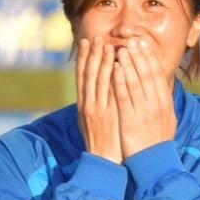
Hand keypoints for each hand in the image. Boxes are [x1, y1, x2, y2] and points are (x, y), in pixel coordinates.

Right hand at [76, 38, 120, 161]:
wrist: (102, 162)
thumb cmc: (101, 141)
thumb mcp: (92, 120)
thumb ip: (95, 103)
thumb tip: (98, 88)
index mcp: (83, 104)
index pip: (82, 76)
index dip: (84, 58)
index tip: (86, 42)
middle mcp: (88, 105)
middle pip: (89, 75)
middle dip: (93, 54)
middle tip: (97, 37)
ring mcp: (98, 110)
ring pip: (99, 81)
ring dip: (103, 62)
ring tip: (108, 46)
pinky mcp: (108, 116)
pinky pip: (110, 94)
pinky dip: (112, 80)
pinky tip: (117, 67)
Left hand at [112, 37, 178, 157]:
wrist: (155, 164)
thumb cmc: (158, 143)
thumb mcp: (167, 120)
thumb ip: (163, 103)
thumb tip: (161, 88)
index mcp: (164, 103)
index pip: (157, 74)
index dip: (150, 58)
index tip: (144, 44)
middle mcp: (156, 104)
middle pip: (147, 74)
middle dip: (140, 55)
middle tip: (132, 40)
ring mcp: (144, 111)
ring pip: (136, 82)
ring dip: (129, 63)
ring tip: (122, 48)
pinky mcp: (131, 120)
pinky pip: (125, 97)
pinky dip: (121, 81)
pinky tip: (116, 69)